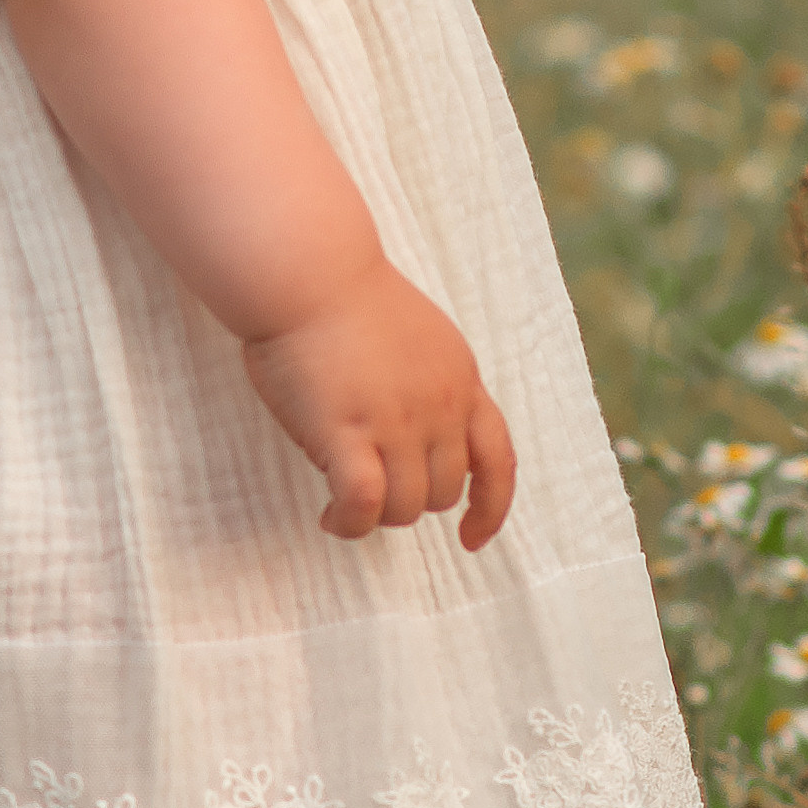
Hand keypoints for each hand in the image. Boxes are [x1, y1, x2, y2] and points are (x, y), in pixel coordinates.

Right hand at [242, 261, 516, 551]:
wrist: (309, 272)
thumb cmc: (348, 301)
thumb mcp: (422, 339)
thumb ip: (432, 388)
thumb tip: (422, 444)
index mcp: (460, 380)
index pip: (497, 458)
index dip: (492, 506)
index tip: (473, 536)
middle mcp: (439, 405)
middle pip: (444, 492)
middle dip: (409, 501)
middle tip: (369, 487)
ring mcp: (397, 421)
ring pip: (406, 507)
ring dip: (376, 516)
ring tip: (342, 504)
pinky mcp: (349, 432)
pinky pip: (364, 505)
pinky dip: (350, 523)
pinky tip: (331, 517)